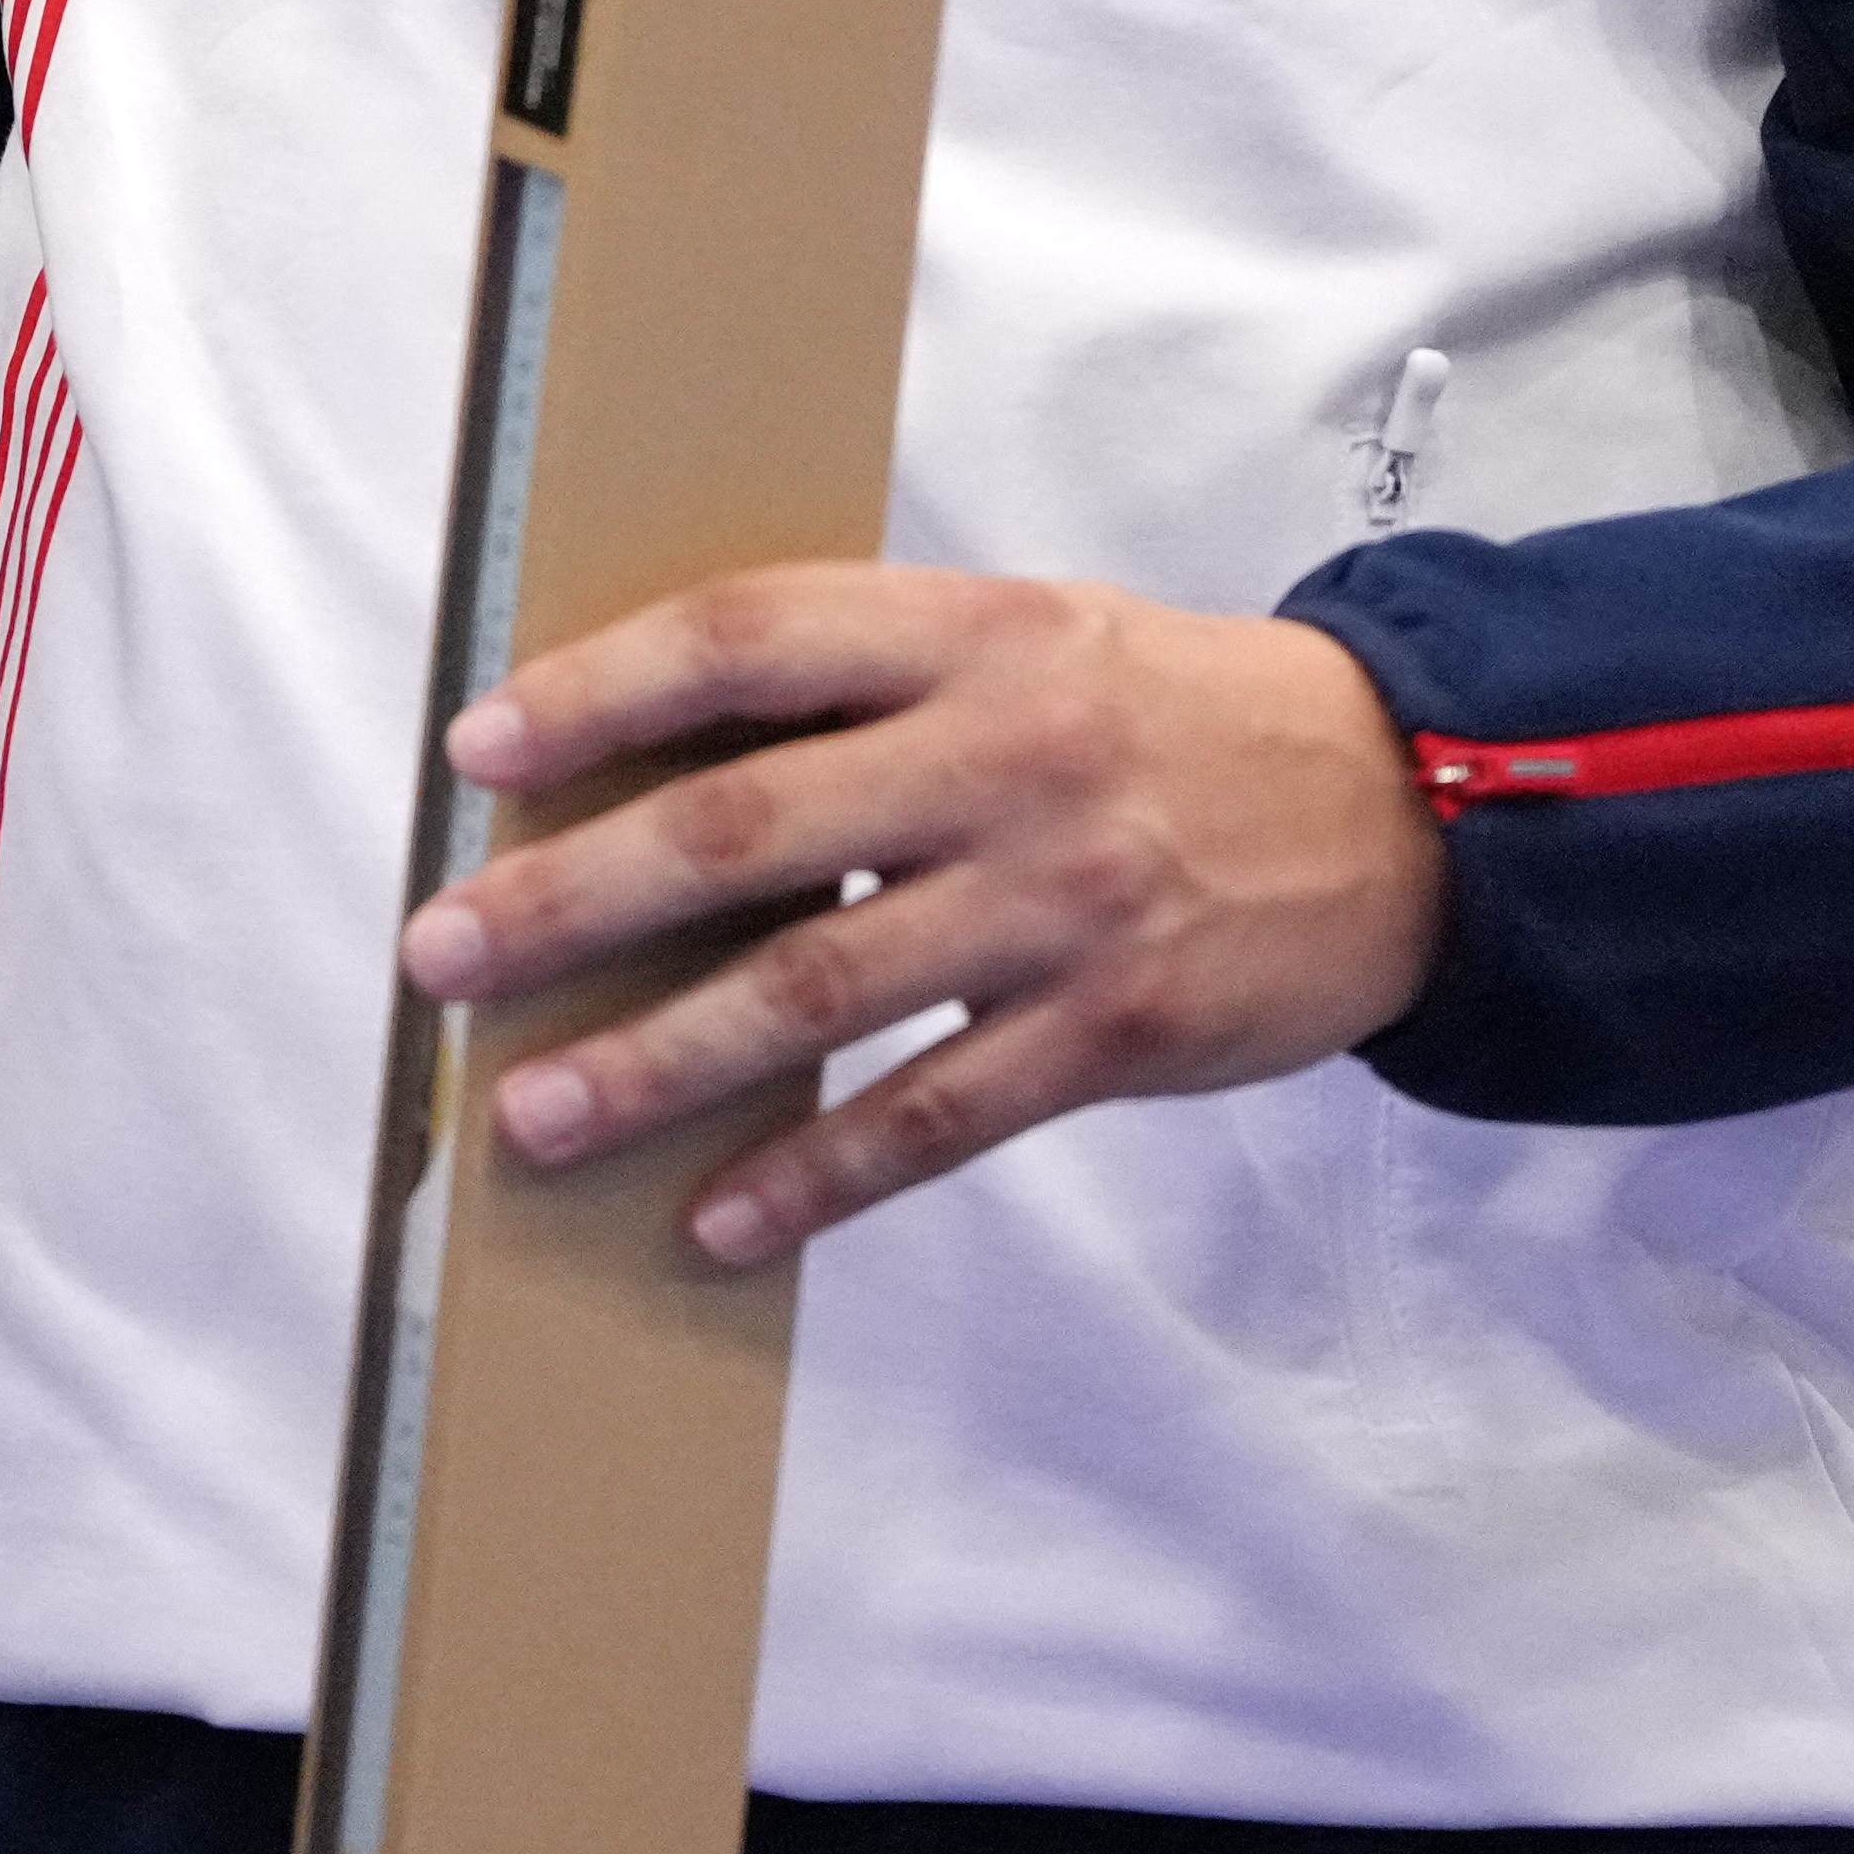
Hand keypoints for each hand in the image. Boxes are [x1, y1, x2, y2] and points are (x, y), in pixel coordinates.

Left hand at [399, 562, 1442, 1264]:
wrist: (1410, 807)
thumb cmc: (1164, 716)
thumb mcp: (1027, 639)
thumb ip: (867, 681)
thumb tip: (648, 757)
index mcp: (970, 637)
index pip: (750, 641)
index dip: (602, 692)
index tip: (478, 752)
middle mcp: (1005, 761)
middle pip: (749, 828)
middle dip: (575, 896)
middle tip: (443, 950)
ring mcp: (1060, 904)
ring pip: (819, 990)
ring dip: (658, 1062)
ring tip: (533, 1113)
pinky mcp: (1114, 1030)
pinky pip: (936, 1116)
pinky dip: (818, 1174)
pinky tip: (718, 1216)